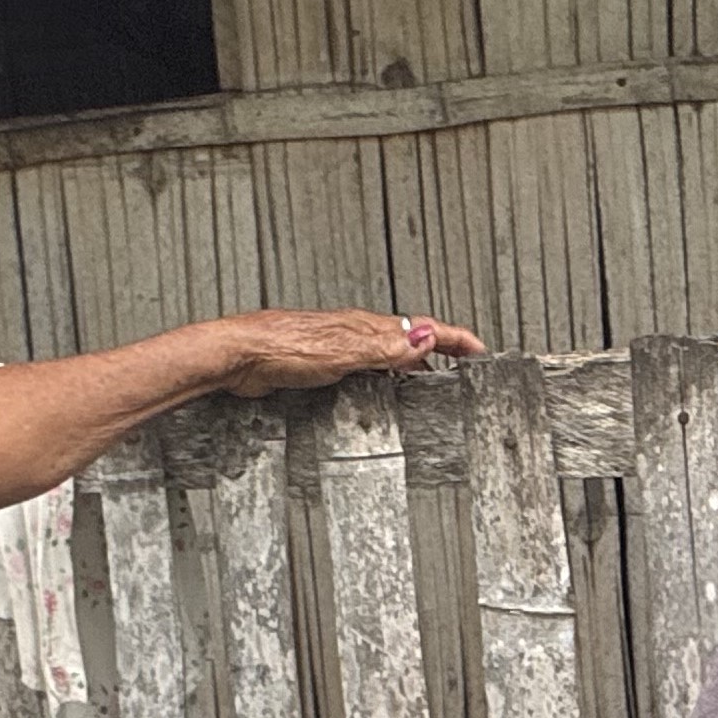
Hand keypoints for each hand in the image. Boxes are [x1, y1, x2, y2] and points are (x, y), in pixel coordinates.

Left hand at [215, 308, 481, 394]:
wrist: (239, 356)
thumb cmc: (280, 346)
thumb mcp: (344, 351)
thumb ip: (386, 348)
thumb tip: (426, 339)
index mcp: (367, 327)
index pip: (422, 330)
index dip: (453, 339)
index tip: (478, 350)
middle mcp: (355, 334)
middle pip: (409, 340)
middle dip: (439, 350)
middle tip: (462, 363)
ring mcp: (338, 348)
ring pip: (386, 353)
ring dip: (410, 364)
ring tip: (429, 379)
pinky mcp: (320, 364)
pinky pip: (364, 368)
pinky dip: (382, 376)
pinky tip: (377, 390)